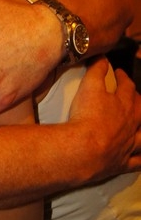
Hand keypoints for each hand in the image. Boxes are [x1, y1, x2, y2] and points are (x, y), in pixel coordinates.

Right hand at [68, 59, 140, 179]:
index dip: (123, 78)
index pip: (127, 87)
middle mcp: (131, 124)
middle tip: (135, 97)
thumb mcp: (89, 87)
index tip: (119, 73)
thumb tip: (102, 57)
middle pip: (140, 110)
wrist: (83, 149)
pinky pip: (137, 162)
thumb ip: (96, 70)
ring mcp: (129, 144)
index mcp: (123, 104)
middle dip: (138, 101)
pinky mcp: (122, 162)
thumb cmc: (87, 116)